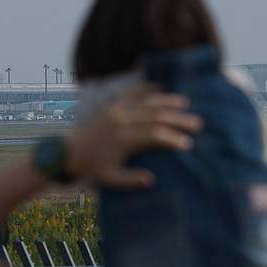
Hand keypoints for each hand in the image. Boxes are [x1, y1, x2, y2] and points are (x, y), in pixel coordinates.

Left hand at [67, 83, 203, 188]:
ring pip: (145, 102)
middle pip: (154, 117)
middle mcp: (120, 122)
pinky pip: (129, 93)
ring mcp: (115, 112)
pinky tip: (159, 86)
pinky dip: (144, 88)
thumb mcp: (110, 179)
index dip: (171, 139)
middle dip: (177, 119)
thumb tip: (151, 180)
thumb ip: (130, 180)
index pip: (153, 136)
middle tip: (197, 123)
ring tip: (184, 103)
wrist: (69, 153)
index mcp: (122, 140)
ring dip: (166, 101)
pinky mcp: (110, 106)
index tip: (187, 144)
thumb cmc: (93, 168)